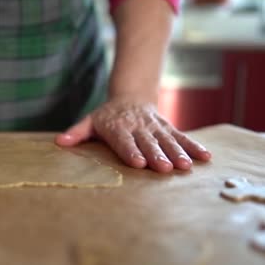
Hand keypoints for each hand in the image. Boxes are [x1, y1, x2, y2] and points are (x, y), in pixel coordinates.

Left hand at [55, 97, 210, 171]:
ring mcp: (155, 127)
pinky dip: (194, 146)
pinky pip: (182, 136)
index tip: (138, 163)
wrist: (131, 96)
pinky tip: (205, 157)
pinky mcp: (168, 128)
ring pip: (168, 140)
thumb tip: (59, 142)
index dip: (131, 151)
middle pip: (148, 142)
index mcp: (119, 127)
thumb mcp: (90, 121)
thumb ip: (77, 133)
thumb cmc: (107, 116)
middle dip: (157, 155)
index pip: (124, 141)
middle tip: (164, 168)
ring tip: (186, 166)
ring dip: (178, 153)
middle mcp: (139, 127)